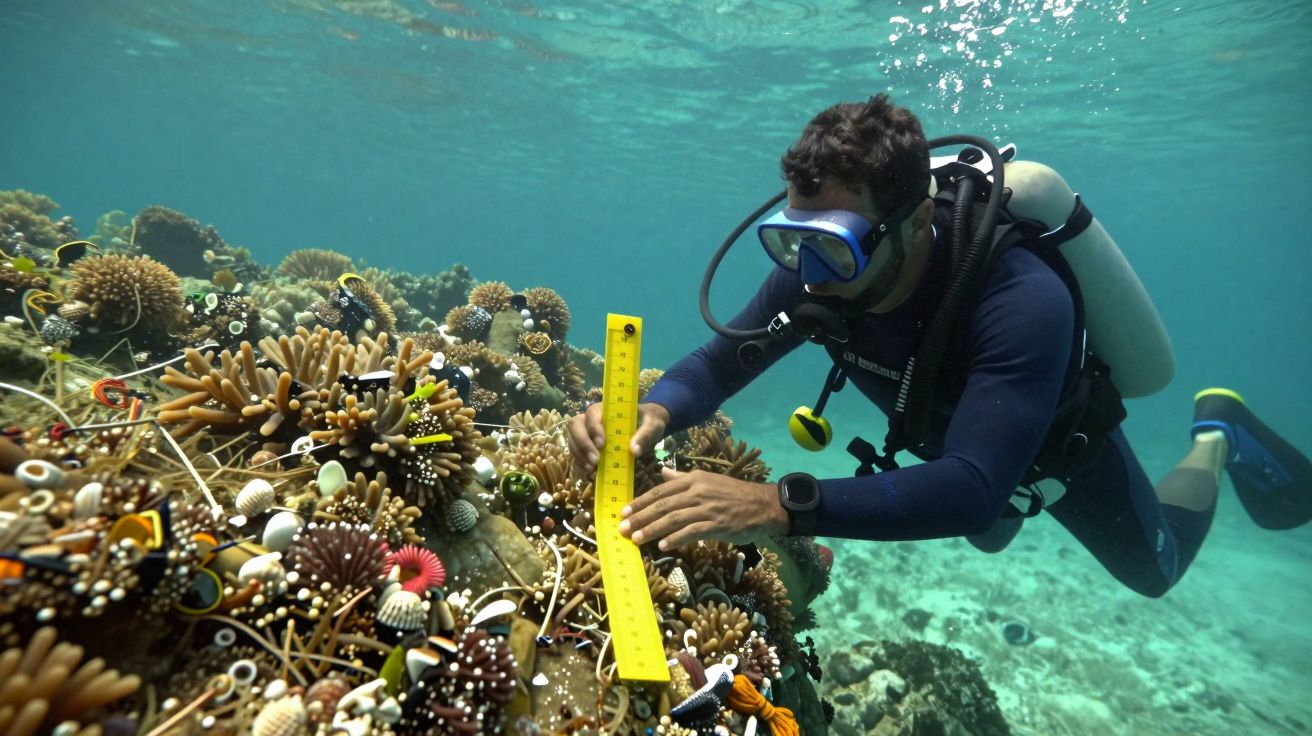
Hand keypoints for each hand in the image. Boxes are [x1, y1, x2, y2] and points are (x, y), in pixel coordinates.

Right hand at [567, 401, 669, 475]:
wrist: (647, 426)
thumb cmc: (648, 421)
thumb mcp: (652, 425)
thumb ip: (645, 435)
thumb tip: (634, 451)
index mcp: (606, 409)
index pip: (592, 414)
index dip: (594, 429)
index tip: (602, 444)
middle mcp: (592, 418)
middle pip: (575, 426)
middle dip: (582, 444)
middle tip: (595, 461)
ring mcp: (587, 432)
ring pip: (572, 439)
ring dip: (579, 455)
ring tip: (591, 469)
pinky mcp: (587, 445)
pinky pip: (576, 452)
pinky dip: (579, 462)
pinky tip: (588, 472)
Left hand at [618, 467, 788, 549]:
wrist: (762, 505)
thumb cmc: (733, 494)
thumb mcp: (707, 480)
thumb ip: (683, 478)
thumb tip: (662, 472)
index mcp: (693, 479)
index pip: (661, 490)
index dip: (641, 502)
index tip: (625, 512)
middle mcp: (698, 491)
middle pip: (663, 505)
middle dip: (641, 517)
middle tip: (623, 529)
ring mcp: (707, 508)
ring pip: (673, 518)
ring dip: (653, 529)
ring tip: (637, 539)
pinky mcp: (717, 524)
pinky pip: (692, 531)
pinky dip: (676, 539)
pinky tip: (664, 546)